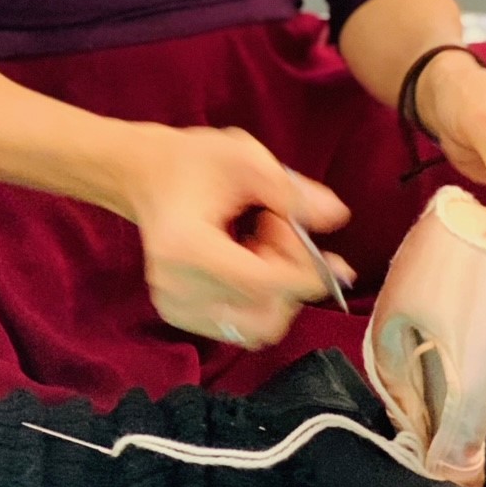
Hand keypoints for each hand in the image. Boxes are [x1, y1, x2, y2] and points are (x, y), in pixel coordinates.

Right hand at [112, 124, 354, 347]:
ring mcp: (175, 308)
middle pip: (264, 315)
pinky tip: (250, 260)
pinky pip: (243, 326)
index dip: (305, 274)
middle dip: (291, 279)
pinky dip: (261, 300)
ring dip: (278, 292)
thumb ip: (292, 190)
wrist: (148, 175)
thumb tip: (337, 217)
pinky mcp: (180, 317)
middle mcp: (176, 288)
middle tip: (282, 231)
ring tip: (263, 244)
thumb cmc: (195, 162)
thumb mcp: (245, 158)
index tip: (332, 256)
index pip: (261, 283)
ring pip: (258, 328)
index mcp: (186, 247)